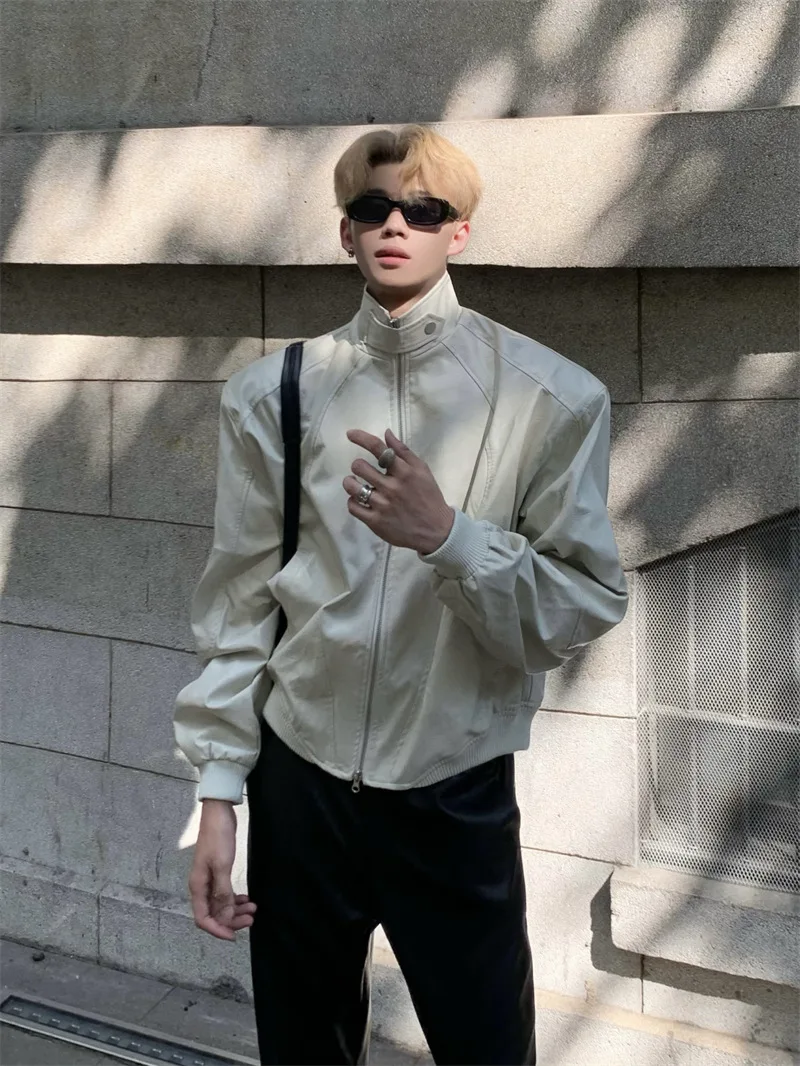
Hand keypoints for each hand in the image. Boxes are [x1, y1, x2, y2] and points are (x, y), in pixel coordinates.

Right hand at [189, 799, 255, 940]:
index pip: (203, 919)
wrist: (218, 814)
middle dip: (231, 920)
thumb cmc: (218, 838)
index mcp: (198, 887)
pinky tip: (247, 899)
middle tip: (251, 920)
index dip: (217, 930)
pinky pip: (225, 894)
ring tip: (253, 909)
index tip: (234, 936)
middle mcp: (201, 886)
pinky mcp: (218, 872)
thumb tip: (225, 918)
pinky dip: (235, 899)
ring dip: (236, 910)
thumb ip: (223, 893)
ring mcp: (209, 879)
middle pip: (213, 914)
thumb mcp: (222, 866)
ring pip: (221, 905)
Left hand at [344, 428, 454, 554]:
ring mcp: (382, 505)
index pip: (378, 449)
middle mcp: (391, 487)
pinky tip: (359, 499)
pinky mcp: (376, 522)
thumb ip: (404, 451)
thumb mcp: (422, 470)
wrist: (436, 530)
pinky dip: (352, 501)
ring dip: (350, 482)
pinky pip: (353, 507)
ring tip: (356, 483)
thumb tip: (386, 433)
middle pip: (360, 466)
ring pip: (352, 487)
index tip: (350, 434)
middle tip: (363, 471)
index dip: (361, 438)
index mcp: (404, 472)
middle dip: (358, 465)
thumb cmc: (429, 497)